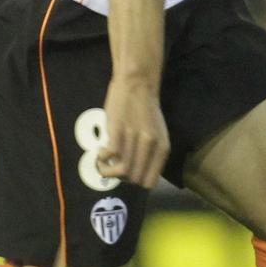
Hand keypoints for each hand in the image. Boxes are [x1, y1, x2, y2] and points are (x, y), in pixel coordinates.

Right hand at [96, 75, 168, 189]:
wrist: (137, 84)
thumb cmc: (146, 110)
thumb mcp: (157, 134)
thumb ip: (151, 154)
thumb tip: (138, 174)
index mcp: (163, 148)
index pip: (150, 182)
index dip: (136, 180)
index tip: (127, 172)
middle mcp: (151, 146)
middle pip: (134, 179)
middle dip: (121, 177)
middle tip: (113, 165)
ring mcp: (135, 139)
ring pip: (122, 172)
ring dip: (108, 171)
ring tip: (104, 161)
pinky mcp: (118, 132)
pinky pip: (110, 157)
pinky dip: (102, 160)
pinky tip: (102, 151)